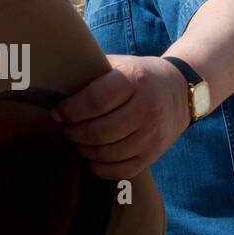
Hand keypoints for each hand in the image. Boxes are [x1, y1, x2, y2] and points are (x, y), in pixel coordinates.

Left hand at [52, 55, 188, 179]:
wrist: (180, 91)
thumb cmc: (138, 76)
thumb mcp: (119, 64)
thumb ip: (91, 72)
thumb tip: (53, 81)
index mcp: (134, 81)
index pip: (95, 101)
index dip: (70, 110)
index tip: (57, 112)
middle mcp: (146, 109)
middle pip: (99, 131)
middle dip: (74, 132)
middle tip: (65, 128)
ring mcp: (152, 135)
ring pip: (108, 153)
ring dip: (84, 150)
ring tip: (76, 141)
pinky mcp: (154, 154)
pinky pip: (121, 170)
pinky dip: (100, 168)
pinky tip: (91, 158)